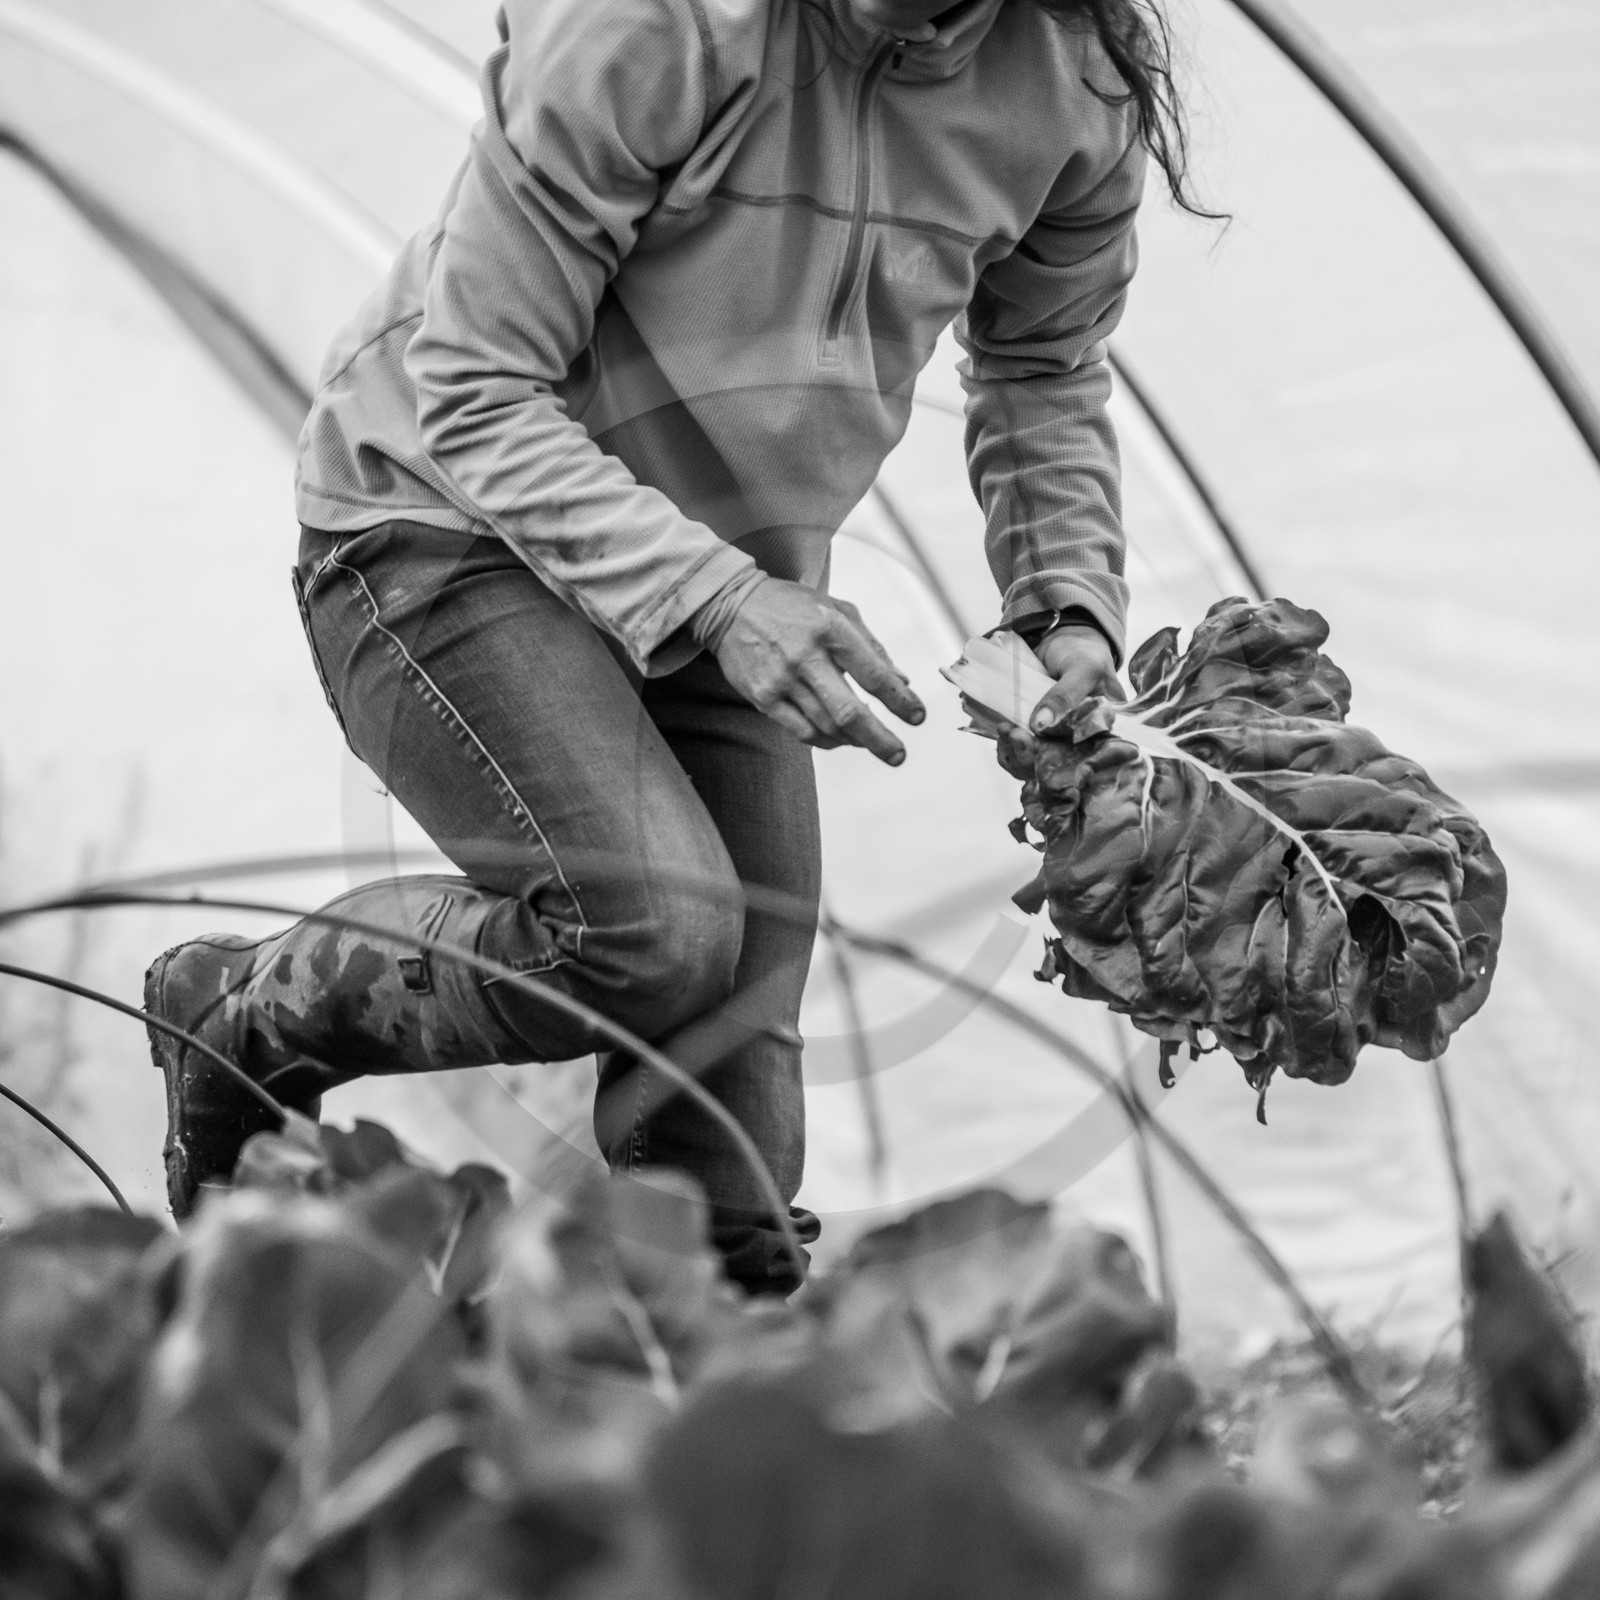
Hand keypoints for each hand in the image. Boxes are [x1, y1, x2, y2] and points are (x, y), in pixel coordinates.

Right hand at [713, 579, 925, 764]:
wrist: (731, 606)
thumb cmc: (792, 607)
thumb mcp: (838, 610)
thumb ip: (872, 646)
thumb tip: (901, 681)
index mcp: (831, 629)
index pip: (873, 674)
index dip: (899, 700)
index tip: (917, 717)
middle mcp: (806, 656)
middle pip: (849, 712)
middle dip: (879, 739)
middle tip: (898, 755)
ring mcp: (782, 679)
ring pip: (826, 727)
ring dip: (854, 740)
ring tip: (870, 742)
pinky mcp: (763, 697)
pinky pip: (800, 731)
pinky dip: (825, 741)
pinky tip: (839, 739)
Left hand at [995, 623, 1124, 777]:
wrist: (1066, 644)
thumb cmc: (1086, 657)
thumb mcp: (1082, 670)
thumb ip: (1065, 696)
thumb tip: (1040, 725)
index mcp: (1105, 734)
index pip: (1086, 763)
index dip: (1060, 764)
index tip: (1034, 746)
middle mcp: (1084, 745)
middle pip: (1058, 768)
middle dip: (1031, 757)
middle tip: (1014, 735)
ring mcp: (1061, 743)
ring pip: (1038, 764)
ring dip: (1017, 753)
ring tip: (1005, 730)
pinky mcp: (1040, 739)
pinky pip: (1024, 754)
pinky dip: (1009, 748)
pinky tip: (1003, 732)